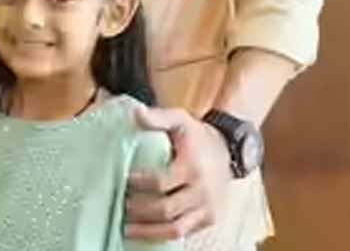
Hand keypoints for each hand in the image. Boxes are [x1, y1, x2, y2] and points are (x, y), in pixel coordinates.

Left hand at [125, 105, 231, 240]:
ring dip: (148, 230)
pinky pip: (184, 233)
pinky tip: (145, 233)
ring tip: (126, 228)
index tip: (122, 180)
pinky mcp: (209, 219)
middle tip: (120, 205)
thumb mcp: (180, 119)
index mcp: (192, 167)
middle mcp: (201, 192)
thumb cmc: (197, 135)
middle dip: (140, 210)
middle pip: (166, 209)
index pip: (161, 182)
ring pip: (175, 228)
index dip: (139, 184)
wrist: (229, 150)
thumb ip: (159, 117)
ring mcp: (207, 209)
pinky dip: (163, 236)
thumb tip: (136, 114)